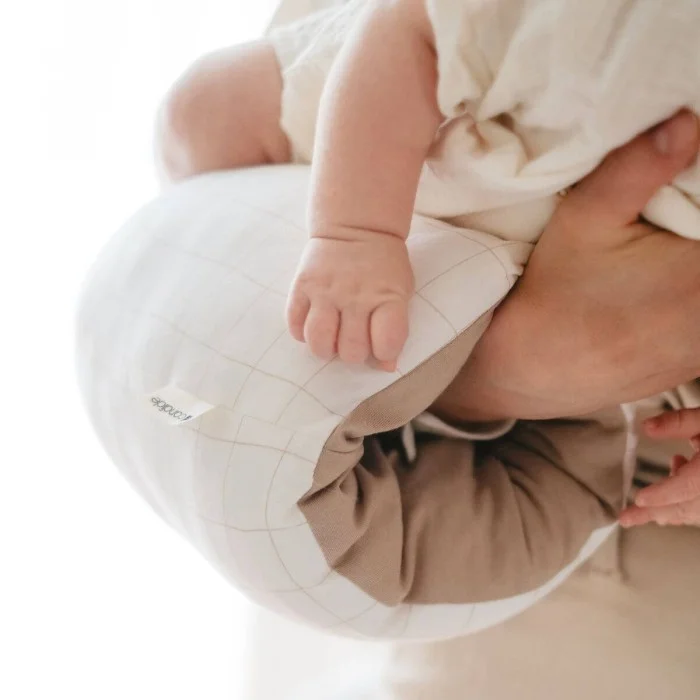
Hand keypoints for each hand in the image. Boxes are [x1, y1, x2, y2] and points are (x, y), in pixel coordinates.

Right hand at [286, 234, 413, 370]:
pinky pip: (295, 324)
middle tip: (352, 340)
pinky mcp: (301, 285)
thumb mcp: (401, 292)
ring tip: (331, 338)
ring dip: (325, 348)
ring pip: (318, 342)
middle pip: (350, 350)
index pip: (386, 343)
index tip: (380, 346)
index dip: (384, 353)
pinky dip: (302, 333)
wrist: (357, 225)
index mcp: (387, 296)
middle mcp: (355, 295)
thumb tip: (386, 367)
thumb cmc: (384, 267)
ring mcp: (325, 290)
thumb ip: (395, 328)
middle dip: (352, 354)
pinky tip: (314, 323)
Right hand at [433, 110, 699, 422]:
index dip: (696, 199)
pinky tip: (654, 292)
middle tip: (663, 221)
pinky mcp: (695, 362)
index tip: (676, 189)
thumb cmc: (550, 295)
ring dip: (686, 263)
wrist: (527, 371)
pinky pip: (699, 319)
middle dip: (691, 227)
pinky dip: (684, 297)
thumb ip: (637, 165)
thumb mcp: (582, 218)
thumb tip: (688, 120)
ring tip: (656, 256)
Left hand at [620, 409, 699, 526]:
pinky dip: (689, 506)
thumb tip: (646, 427)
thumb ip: (678, 422)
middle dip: (656, 512)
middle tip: (627, 518)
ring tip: (646, 505)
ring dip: (671, 510)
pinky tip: (677, 489)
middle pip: (688, 507)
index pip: (687, 487)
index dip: (661, 495)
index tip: (639, 500)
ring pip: (697, 513)